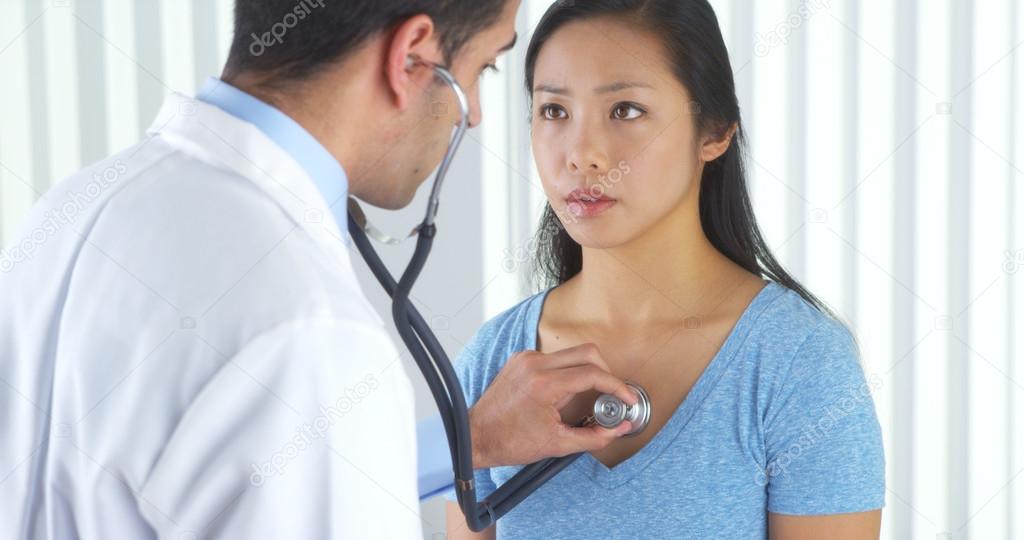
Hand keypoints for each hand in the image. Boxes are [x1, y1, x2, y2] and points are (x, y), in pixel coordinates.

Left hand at [468, 343, 636, 468]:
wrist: (476, 436)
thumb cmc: (509, 441)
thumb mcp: (558, 445)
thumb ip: (595, 436)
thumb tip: (619, 429)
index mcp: (544, 384)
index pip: (593, 373)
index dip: (617, 386)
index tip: (626, 399)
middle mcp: (535, 364)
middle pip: (588, 352)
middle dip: (606, 372)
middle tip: (611, 393)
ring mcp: (526, 358)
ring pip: (572, 352)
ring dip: (586, 371)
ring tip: (587, 396)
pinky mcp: (521, 359)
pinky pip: (555, 357)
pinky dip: (568, 371)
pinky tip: (565, 392)